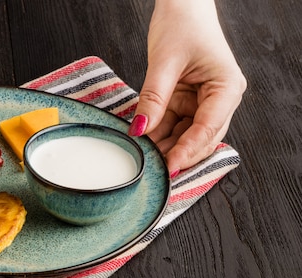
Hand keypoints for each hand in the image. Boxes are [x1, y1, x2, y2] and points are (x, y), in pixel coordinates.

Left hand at [129, 0, 246, 175]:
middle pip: (201, 139)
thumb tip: (140, 130)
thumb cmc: (182, 24)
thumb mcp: (164, 62)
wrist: (181, 6)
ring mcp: (202, 102)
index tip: (168, 166)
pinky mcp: (186, 102)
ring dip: (166, 147)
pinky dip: (159, 135)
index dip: (188, 150)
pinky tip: (143, 145)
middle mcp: (219, 99)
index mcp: (226, 88)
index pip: (208, 128)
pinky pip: (173, 126)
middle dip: (177, 154)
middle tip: (154, 171)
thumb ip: (154, 97)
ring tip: (145, 160)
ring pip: (186, 136)